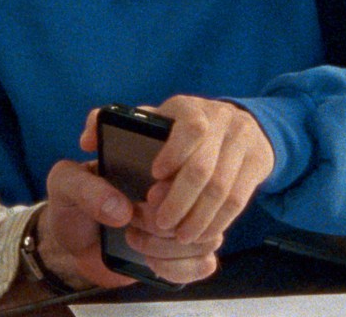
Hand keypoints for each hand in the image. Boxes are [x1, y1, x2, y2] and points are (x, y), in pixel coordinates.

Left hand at [37, 159, 220, 287]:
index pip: (194, 135)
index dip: (179, 164)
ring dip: (169, 245)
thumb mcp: (65, 184)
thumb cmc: (76, 203)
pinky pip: (205, 263)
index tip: (151, 187)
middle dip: (166, 215)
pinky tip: (151, 262)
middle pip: (209, 192)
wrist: (78, 241)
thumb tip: (122, 209)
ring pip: (209, 233)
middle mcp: (183, 179)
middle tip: (133, 218)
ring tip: (134, 238)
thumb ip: (85, 186)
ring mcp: (193, 216)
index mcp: (156, 148)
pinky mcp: (192, 248)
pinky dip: (177, 267)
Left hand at [79, 96, 275, 245]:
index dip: (173, 154)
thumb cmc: (175, 132)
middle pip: (204, 167)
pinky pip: (240, 199)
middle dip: (180, 200)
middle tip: (160, 223)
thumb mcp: (148, 122)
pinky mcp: (259, 162)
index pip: (188, 127)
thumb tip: (87, 139)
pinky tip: (200, 233)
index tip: (153, 178)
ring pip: (223, 189)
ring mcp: (243, 141)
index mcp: (187, 108)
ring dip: (199, 218)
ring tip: (178, 236)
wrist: (234, 126)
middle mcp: (220, 120)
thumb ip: (113, 127)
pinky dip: (218, 221)